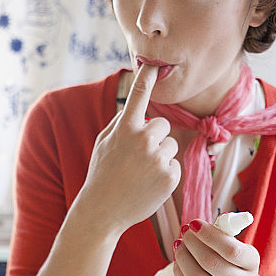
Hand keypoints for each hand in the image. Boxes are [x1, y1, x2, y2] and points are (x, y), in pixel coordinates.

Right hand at [80, 65, 180, 238]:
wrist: (103, 211)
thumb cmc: (102, 175)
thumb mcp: (104, 143)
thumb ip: (122, 123)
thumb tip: (141, 109)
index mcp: (124, 128)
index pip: (138, 95)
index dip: (147, 77)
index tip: (154, 64)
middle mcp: (143, 140)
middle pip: (162, 124)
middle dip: (154, 137)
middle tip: (137, 157)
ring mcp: (158, 159)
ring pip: (171, 145)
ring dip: (161, 155)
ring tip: (141, 173)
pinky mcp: (170, 176)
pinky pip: (174, 164)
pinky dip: (165, 173)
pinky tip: (148, 184)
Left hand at [173, 220, 259, 275]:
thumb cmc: (231, 261)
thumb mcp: (235, 245)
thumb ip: (221, 233)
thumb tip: (196, 226)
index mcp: (252, 263)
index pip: (230, 249)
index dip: (208, 235)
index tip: (194, 224)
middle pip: (210, 263)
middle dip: (192, 244)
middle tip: (184, 233)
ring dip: (183, 257)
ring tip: (179, 245)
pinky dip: (179, 273)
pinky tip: (179, 262)